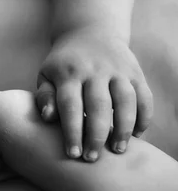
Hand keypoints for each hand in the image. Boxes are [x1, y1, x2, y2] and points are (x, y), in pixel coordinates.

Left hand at [36, 28, 153, 161]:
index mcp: (68, 73)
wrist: (89, 32)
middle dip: (96, 135)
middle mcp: (94, 71)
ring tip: (118, 150)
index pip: (70, 105)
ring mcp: (117, 70)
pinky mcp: (135, 72)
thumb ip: (45, 96)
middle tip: (92, 158)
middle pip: (98, 106)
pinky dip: (144, 117)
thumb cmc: (62, 64)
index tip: (72, 154)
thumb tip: (48, 117)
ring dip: (124, 128)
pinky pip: (144, 96)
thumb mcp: (46, 74)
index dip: (72, 131)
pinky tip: (138, 135)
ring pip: (126, 101)